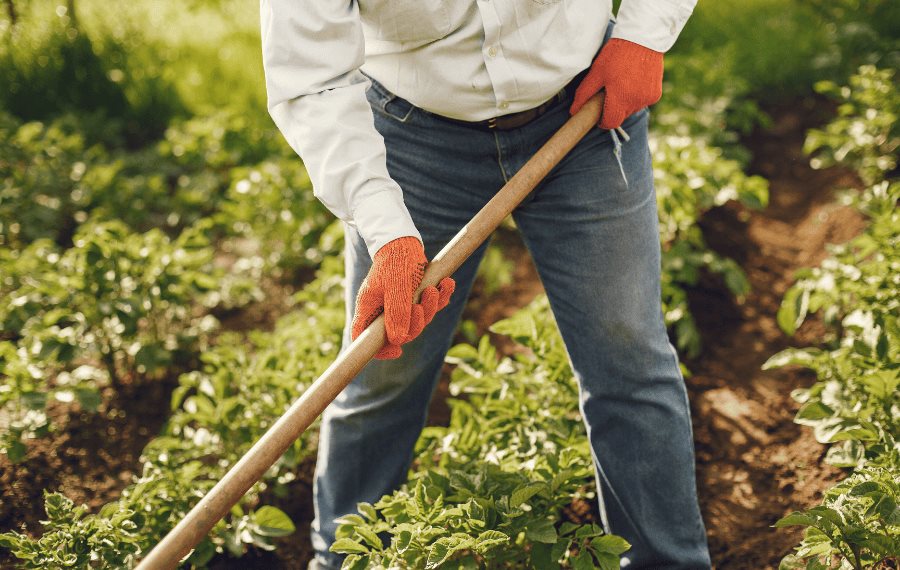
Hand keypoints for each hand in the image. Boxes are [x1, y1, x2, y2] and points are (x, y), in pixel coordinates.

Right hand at [351, 236, 454, 359]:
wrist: (404, 238)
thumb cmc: (395, 260)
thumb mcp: (397, 286)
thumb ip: (397, 313)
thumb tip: (398, 341)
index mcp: (370, 307)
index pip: (364, 337)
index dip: (379, 350)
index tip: (397, 351)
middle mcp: (383, 309)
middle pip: (399, 332)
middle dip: (416, 322)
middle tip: (421, 305)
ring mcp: (399, 303)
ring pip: (418, 320)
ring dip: (431, 307)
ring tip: (434, 288)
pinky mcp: (415, 295)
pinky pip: (431, 305)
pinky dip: (441, 296)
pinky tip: (447, 283)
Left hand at [569, 38, 663, 129]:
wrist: (643, 39)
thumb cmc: (616, 55)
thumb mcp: (596, 73)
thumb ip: (584, 94)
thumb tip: (573, 111)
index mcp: (620, 98)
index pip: (610, 123)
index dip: (601, 121)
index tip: (597, 113)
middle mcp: (636, 102)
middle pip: (620, 117)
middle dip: (612, 110)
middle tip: (607, 94)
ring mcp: (647, 99)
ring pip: (631, 110)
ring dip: (624, 103)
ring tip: (620, 85)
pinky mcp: (656, 94)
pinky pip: (641, 102)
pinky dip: (635, 97)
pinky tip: (632, 82)